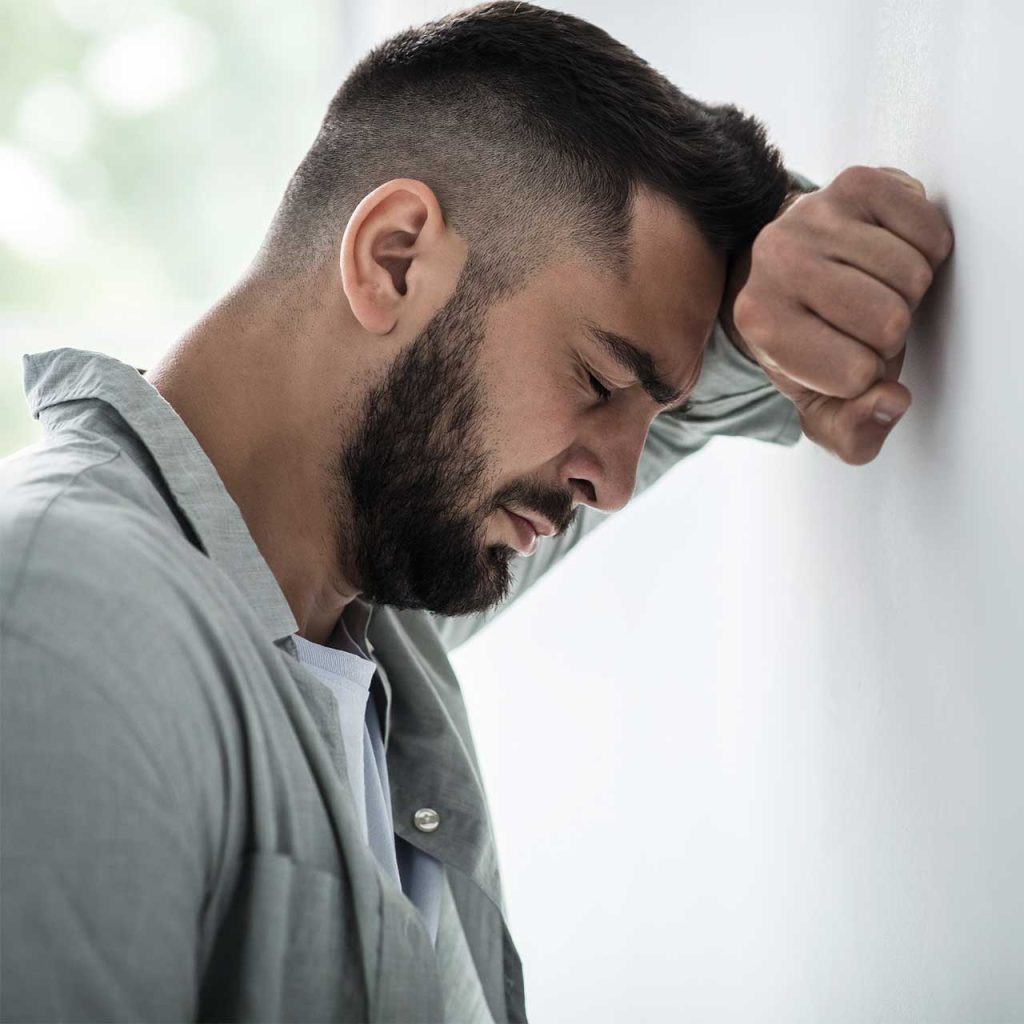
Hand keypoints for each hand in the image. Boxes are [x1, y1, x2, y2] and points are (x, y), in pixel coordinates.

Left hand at [725, 165, 953, 464]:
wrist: (790, 266)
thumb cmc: (807, 337)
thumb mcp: (818, 402)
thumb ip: (851, 433)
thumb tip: (890, 402)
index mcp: (758, 324)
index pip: (857, 373)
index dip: (866, 373)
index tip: (842, 355)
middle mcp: (775, 262)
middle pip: (891, 322)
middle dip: (889, 333)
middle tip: (860, 321)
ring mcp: (812, 216)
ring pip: (914, 275)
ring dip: (907, 291)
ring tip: (871, 287)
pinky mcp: (854, 183)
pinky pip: (930, 230)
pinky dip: (925, 251)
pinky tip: (887, 255)